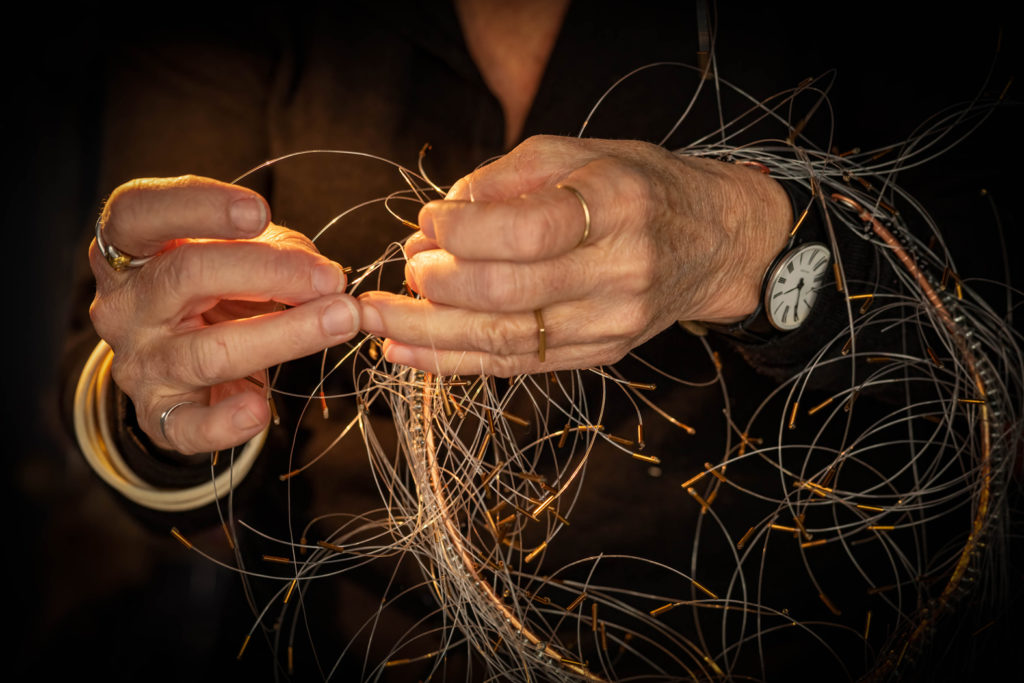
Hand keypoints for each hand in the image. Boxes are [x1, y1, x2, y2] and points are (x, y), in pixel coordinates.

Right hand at [89, 175, 360, 453]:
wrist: (177, 365)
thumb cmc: (213, 291)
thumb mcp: (234, 253)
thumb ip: (272, 248)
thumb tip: (322, 273)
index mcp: (128, 250)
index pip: (140, 213)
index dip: (198, 207)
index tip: (259, 211)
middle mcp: (123, 305)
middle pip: (186, 276)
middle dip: (269, 272)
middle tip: (330, 278)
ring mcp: (139, 364)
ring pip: (207, 351)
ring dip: (285, 335)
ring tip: (341, 320)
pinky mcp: (158, 415)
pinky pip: (187, 427)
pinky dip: (225, 424)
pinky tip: (259, 410)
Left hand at [358, 135, 791, 375]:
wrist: (710, 242)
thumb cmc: (636, 187)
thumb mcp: (579, 153)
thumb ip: (506, 178)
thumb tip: (437, 219)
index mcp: (617, 206)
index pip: (528, 231)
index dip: (464, 231)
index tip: (429, 222)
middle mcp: (620, 271)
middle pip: (509, 294)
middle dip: (438, 285)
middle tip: (406, 268)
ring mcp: (612, 322)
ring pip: (506, 340)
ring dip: (431, 332)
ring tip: (379, 321)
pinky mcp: (600, 354)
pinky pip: (517, 365)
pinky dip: (455, 361)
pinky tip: (408, 352)